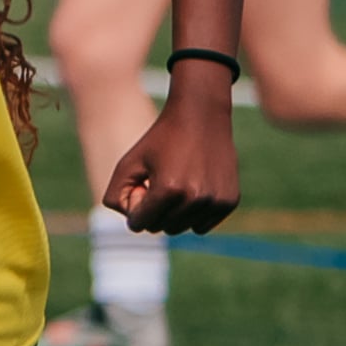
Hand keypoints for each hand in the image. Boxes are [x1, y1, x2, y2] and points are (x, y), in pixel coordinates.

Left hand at [103, 67, 241, 233]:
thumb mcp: (128, 163)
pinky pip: (202, 226)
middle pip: (160, 228)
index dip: (135, 207)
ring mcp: (215, 201)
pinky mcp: (229, 201)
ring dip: (172, 213)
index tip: (140, 187)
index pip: (140, 223)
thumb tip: (133, 223)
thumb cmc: (160, 140)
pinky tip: (192, 189)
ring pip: (181, 228)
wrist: (202, 117)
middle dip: (153, 210)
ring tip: (175, 184)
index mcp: (169, 190)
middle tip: (158, 183)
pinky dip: (192, 214)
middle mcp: (195, 199)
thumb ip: (116, 196)